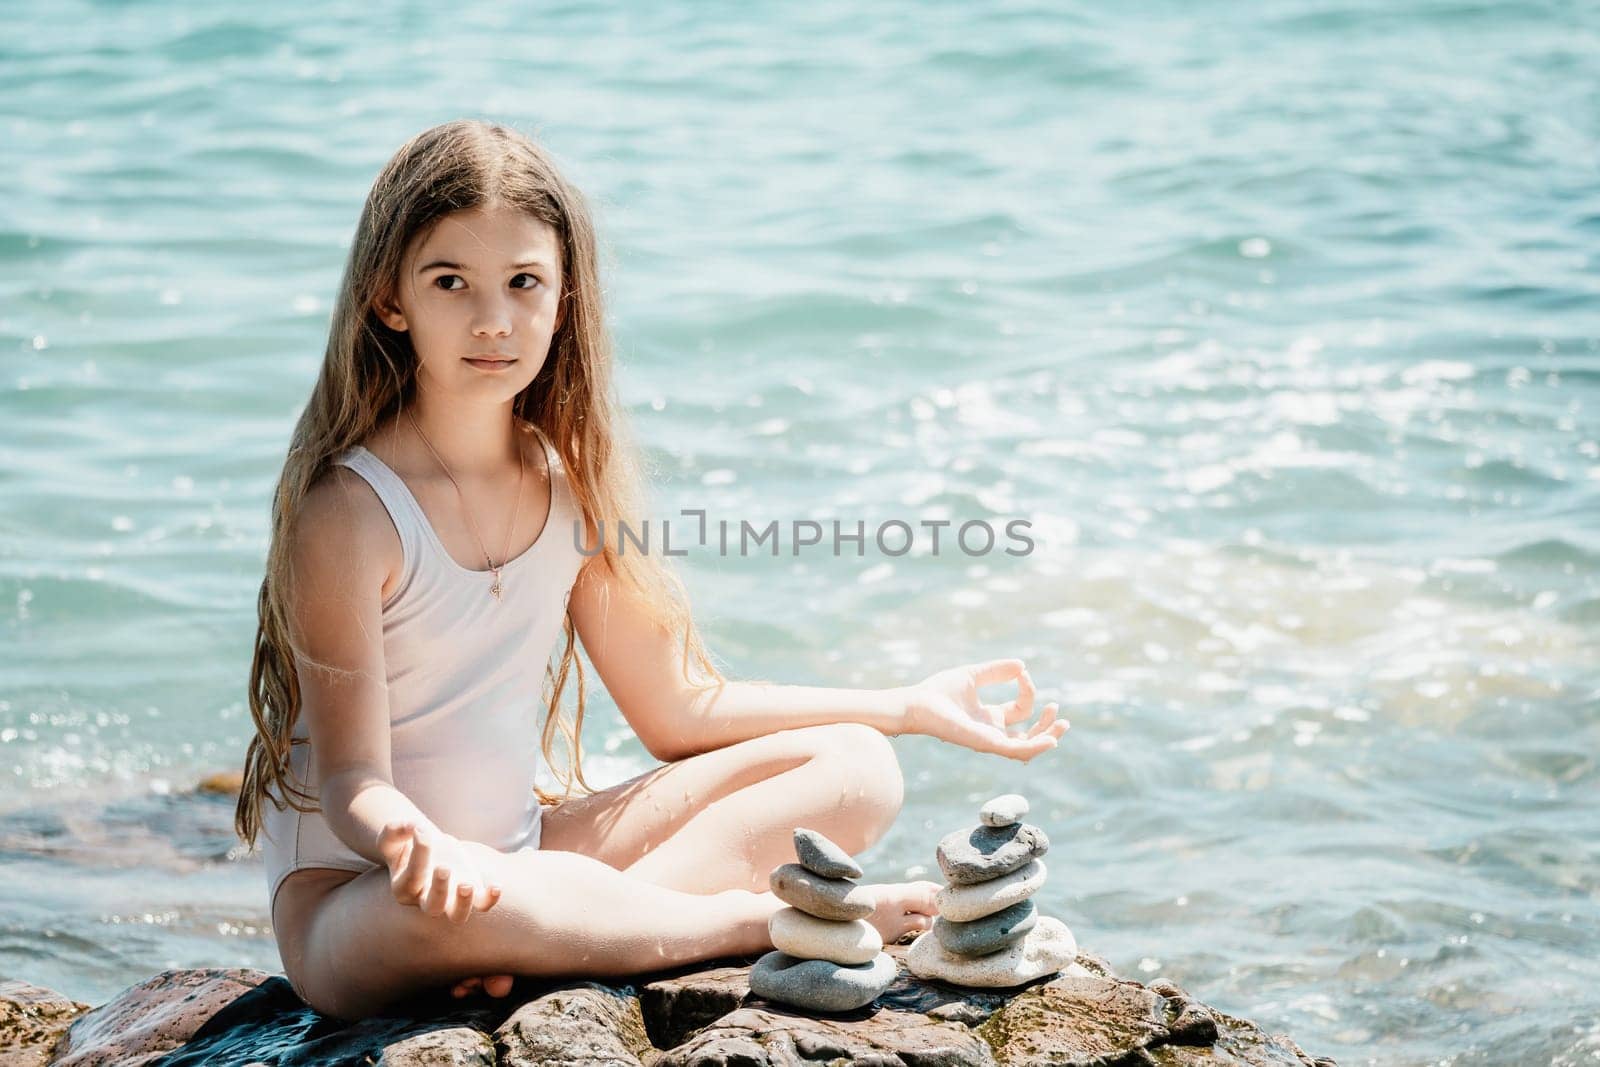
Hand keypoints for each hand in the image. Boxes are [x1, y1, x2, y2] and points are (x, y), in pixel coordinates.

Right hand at [376, 820, 503, 922]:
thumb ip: (395, 829)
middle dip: (440, 890)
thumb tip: (413, 826)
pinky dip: (490, 899)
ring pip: (458, 916)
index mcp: (404, 888)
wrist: (426, 847)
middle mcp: (426, 900)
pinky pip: (482, 905)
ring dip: (464, 903)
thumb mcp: (393, 835)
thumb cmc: (405, 843)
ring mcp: (450, 899)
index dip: (419, 853)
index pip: (413, 876)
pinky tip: (496, 885)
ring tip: (466, 884)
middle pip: (433, 907)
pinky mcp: (471, 892)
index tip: (422, 829)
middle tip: (444, 867)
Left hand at [901, 659, 1067, 760]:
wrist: (917, 703)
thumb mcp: (973, 675)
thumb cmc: (938, 692)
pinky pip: (1016, 751)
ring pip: (1027, 747)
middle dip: (1048, 726)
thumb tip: (1022, 665)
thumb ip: (997, 671)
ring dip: (1047, 737)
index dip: (1028, 691)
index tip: (1021, 673)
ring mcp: (990, 740)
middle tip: (1057, 710)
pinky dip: (1035, 747)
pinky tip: (1050, 740)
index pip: (1021, 710)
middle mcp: (992, 732)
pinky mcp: (986, 744)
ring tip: (1062, 724)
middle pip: (1029, 735)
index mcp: (990, 717)